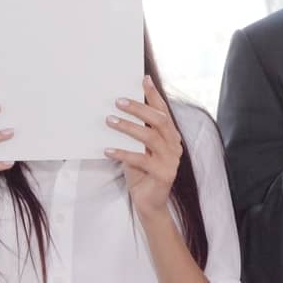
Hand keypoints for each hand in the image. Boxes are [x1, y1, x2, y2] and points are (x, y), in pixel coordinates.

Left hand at [104, 76, 184, 221]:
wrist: (150, 203)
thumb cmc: (142, 173)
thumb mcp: (139, 149)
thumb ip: (137, 132)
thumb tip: (118, 110)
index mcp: (171, 137)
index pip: (163, 112)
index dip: (154, 95)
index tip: (143, 79)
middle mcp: (174, 146)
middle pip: (159, 121)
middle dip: (139, 108)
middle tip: (117, 101)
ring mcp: (171, 161)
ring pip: (151, 138)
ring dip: (128, 127)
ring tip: (109, 121)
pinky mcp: (164, 175)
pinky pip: (141, 161)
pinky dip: (123, 154)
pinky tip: (107, 150)